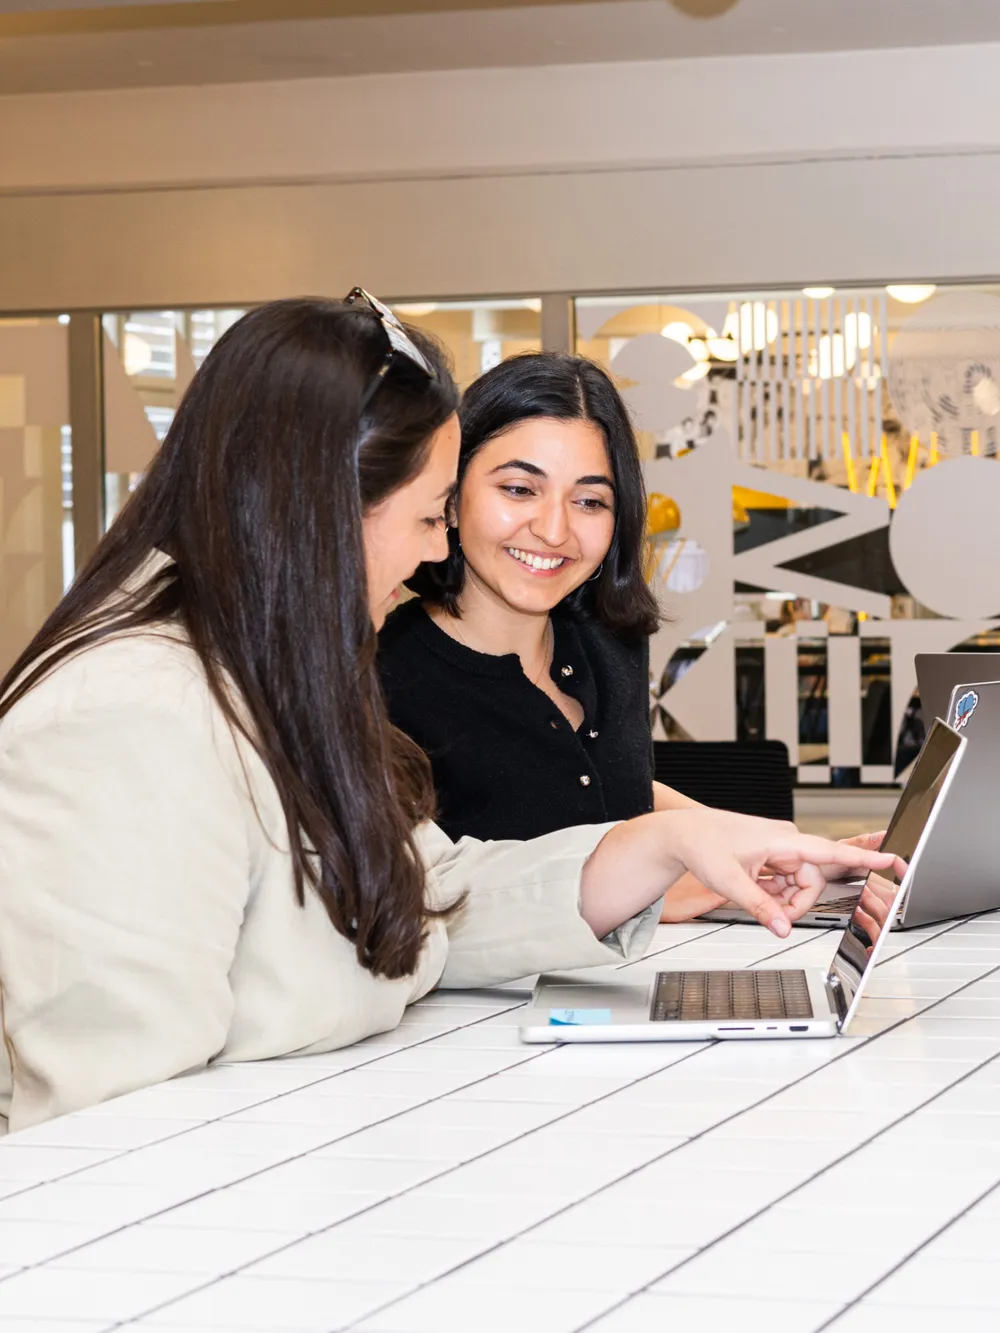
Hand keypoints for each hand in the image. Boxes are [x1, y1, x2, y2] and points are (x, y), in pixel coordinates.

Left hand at [654, 808, 902, 938]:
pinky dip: (775, 892)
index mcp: (784, 840)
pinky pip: (787, 880)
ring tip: (753, 895)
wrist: (684, 833)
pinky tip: (754, 887)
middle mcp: (788, 841)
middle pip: (812, 882)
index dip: (864, 857)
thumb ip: (760, 908)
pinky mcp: (774, 855)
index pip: (832, 851)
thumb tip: (783, 928)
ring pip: (800, 884)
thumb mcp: (730, 883)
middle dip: (794, 902)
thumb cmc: (704, 846)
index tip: (892, 859)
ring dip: (782, 898)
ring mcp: (781, 848)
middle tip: (770, 912)